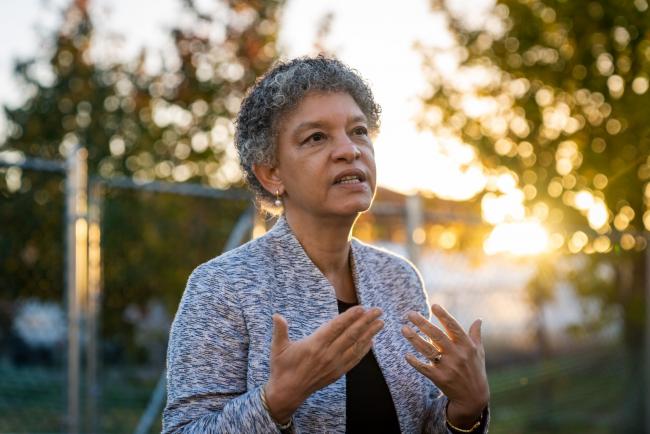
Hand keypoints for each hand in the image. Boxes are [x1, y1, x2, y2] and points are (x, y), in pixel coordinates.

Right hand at [264, 306, 383, 423]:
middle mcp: (328, 354)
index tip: (361, 308)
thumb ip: (280, 330)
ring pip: (356, 346)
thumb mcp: (278, 347)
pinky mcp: (338, 373)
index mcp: (315, 344)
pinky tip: (371, 342)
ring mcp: (335, 364)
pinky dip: (364, 350)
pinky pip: (354, 360)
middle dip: (366, 321)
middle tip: (378, 311)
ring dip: (369, 334)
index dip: (349, 317)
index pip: (336, 327)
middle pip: (351, 334)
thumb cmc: (282, 368)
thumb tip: (276, 315)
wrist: (287, 392)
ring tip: (380, 323)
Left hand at [401, 304, 488, 429]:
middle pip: (437, 336)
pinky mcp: (439, 378)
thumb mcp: (478, 352)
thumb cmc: (475, 370)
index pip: (454, 327)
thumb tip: (479, 319)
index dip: (444, 316)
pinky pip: (424, 368)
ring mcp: (448, 367)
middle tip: (410, 313)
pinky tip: (406, 355)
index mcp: (467, 346)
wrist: (473, 397)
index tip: (434, 305)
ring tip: (404, 329)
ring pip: (428, 350)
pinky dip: (415, 362)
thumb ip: (475, 335)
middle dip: (423, 323)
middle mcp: (457, 355)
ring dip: (414, 339)